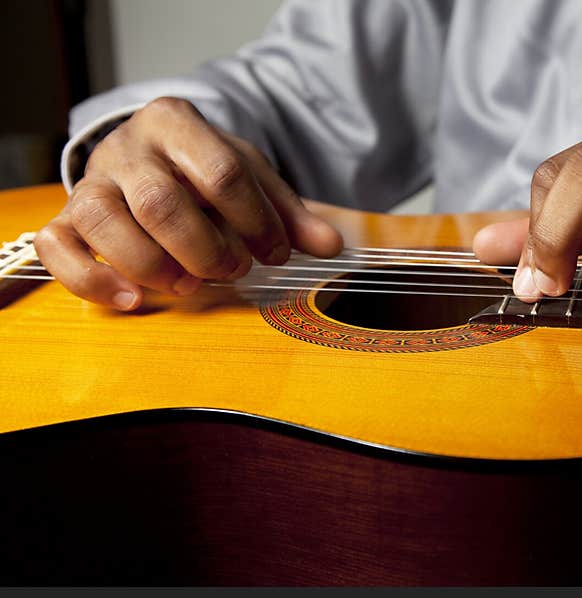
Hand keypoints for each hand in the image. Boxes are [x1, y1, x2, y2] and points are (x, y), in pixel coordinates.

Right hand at [35, 97, 341, 310]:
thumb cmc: (202, 171)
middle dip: (206, 249)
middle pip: (161, 202)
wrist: (149, 156)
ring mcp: (91, 182)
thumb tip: (332, 246)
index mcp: (177, 123)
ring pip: (103, 220)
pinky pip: (58, 247)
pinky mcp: (66, 217)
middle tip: (233, 269)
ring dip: (153, 265)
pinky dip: (93, 279)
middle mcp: (128, 148)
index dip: (256, 221)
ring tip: (189, 284)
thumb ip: (289, 214)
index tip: (276, 253)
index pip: (221, 172)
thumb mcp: (251, 179)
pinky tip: (135, 299)